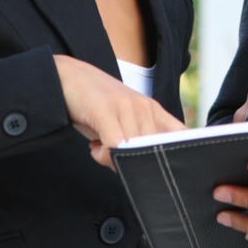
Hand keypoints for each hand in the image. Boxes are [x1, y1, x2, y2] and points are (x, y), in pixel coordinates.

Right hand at [54, 54, 184, 168]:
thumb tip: (146, 171)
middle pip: (154, 150)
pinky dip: (106, 156)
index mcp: (153, 110)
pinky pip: (115, 145)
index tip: (168, 170)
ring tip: (99, 149)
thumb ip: (137, 142)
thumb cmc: (95, 105)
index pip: (180, 134)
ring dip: (115, 160)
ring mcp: (126, 106)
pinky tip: (94, 149)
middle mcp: (144, 107)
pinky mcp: (105, 109)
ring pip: (135, 150)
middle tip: (112, 159)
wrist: (67, 75)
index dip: (177, 155)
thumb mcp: (123, 122)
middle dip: (135, 165)